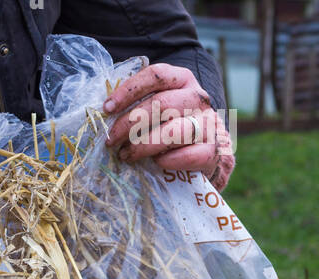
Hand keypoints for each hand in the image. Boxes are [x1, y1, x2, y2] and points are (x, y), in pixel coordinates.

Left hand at [104, 63, 233, 190]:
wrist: (208, 153)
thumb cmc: (173, 128)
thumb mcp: (159, 109)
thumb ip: (140, 103)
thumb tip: (106, 111)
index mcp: (183, 80)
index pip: (156, 75)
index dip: (128, 90)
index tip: (106, 108)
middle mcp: (197, 97)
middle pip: (161, 104)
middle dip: (129, 124)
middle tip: (110, 140)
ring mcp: (208, 123)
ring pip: (172, 131)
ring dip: (143, 145)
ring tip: (125, 155)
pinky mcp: (212, 150)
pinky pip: (188, 155)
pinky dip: (168, 160)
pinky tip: (156, 163)